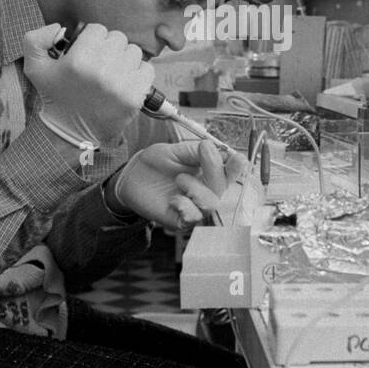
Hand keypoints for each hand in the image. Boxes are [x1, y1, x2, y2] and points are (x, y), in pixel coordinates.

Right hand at [22, 23, 154, 147]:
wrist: (71, 132)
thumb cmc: (55, 96)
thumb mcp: (34, 67)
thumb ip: (35, 39)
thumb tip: (59, 26)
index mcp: (78, 61)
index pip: (97, 29)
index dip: (91, 39)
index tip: (86, 52)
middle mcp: (101, 70)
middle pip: (118, 38)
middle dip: (108, 47)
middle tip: (99, 63)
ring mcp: (121, 84)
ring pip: (133, 51)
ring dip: (124, 58)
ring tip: (111, 72)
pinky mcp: (135, 97)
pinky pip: (147, 69)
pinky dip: (138, 73)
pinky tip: (124, 81)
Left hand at [106, 140, 245, 229]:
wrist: (131, 177)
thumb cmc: (155, 163)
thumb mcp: (175, 150)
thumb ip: (195, 151)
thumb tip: (214, 148)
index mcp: (208, 172)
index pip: (231, 171)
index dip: (237, 166)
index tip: (235, 157)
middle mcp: (205, 190)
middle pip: (223, 187)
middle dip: (214, 170)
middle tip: (202, 152)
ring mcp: (193, 206)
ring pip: (211, 204)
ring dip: (196, 189)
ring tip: (179, 180)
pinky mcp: (180, 219)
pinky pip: (193, 218)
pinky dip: (184, 206)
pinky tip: (173, 199)